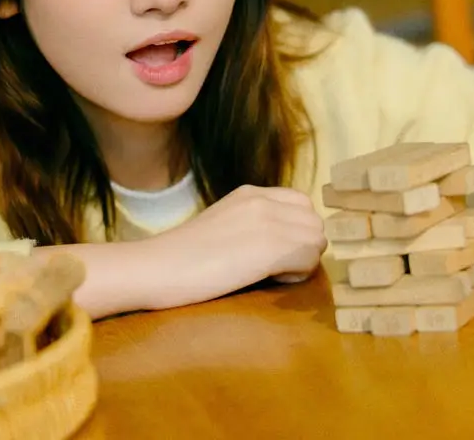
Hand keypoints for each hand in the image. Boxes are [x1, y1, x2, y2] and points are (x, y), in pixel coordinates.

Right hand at [147, 185, 326, 307]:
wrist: (157, 268)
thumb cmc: (180, 259)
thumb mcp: (222, 225)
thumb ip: (253, 224)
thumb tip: (284, 244)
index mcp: (250, 193)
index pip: (301, 203)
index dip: (295, 230)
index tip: (272, 251)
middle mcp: (262, 199)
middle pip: (314, 222)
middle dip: (302, 247)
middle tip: (273, 267)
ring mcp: (268, 220)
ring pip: (316, 240)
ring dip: (301, 262)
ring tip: (270, 274)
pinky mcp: (270, 246)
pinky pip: (309, 259)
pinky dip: (296, 275)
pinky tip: (267, 280)